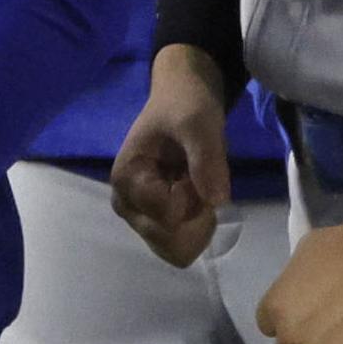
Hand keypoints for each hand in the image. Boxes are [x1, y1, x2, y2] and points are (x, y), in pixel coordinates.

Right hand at [112, 45, 232, 265]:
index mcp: (126, 179)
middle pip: (167, 239)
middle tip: (199, 177)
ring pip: (176, 247)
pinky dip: (198, 224)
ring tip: (197, 183)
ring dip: (198, 220)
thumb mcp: (199, 122)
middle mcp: (127, 204)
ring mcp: (141, 215)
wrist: (185, 97)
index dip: (193, 197)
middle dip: (196, 216)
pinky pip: (181, 242)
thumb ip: (206, 158)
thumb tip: (217, 201)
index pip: (167, 215)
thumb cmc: (186, 105)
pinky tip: (198, 194)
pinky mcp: (156, 219)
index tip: (193, 166)